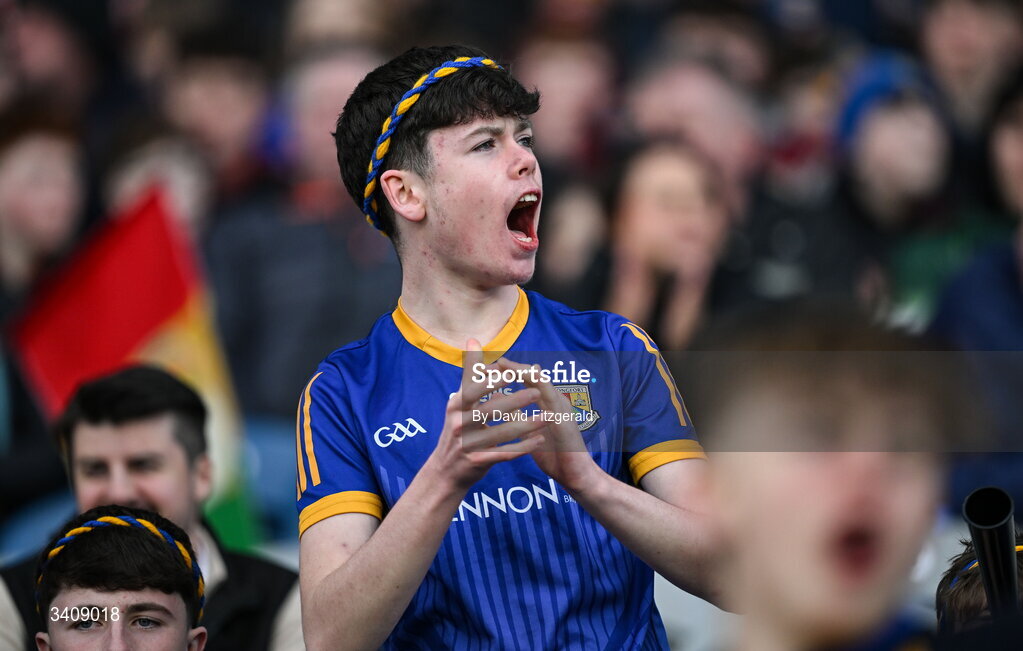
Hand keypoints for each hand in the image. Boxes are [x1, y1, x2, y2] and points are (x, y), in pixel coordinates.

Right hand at [423, 340, 546, 491]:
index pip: (474, 389)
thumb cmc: (459, 429)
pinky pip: (505, 453)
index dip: (493, 380)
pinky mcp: (477, 461)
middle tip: (537, 394)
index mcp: (455, 405)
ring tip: (546, 418)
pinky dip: (523, 447)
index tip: (513, 371)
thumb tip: (473, 340)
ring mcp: (466, 444)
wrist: (445, 471)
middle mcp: (458, 423)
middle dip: (515, 402)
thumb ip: (471, 374)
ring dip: (525, 425)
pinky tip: (539, 440)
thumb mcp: (460, 401)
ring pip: (500, 433)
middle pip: (490, 410)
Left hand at [496, 358, 601, 493]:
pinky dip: (538, 385)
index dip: (509, 373)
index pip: (527, 381)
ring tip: (503, 363)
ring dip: (522, 371)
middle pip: (534, 376)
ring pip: (542, 382)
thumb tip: (496, 399)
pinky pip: (551, 397)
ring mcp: (561, 408)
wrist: (575, 475)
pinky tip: (525, 380)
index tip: (488, 367)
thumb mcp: (528, 432)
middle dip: (513, 367)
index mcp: (547, 404)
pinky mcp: (564, 418)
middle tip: (492, 360)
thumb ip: (516, 415)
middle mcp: (555, 401)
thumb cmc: (553, 455)